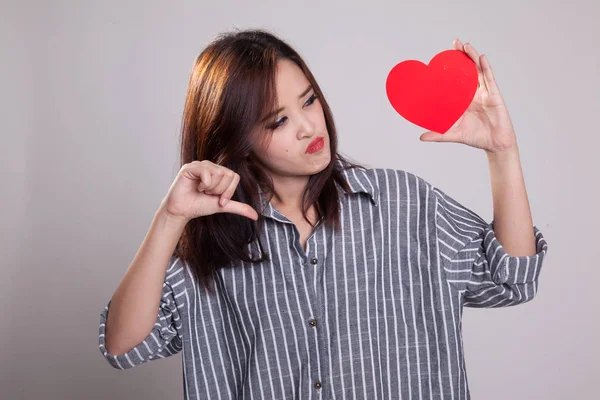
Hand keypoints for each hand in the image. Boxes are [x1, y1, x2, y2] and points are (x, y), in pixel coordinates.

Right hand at [160, 160, 258, 222]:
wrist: (182, 211)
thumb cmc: (199, 206)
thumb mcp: (223, 206)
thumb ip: (239, 207)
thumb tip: (256, 216)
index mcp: (219, 172)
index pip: (234, 176)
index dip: (229, 191)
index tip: (220, 200)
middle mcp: (210, 166)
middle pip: (227, 174)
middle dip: (219, 190)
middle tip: (208, 194)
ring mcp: (200, 165)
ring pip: (218, 173)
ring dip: (211, 188)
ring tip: (202, 190)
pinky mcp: (190, 167)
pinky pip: (206, 172)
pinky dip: (204, 184)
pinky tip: (196, 187)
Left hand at [419, 38, 517, 153]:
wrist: (494, 144)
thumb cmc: (476, 137)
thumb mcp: (453, 134)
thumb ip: (438, 135)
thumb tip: (420, 137)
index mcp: (464, 100)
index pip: (456, 80)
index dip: (451, 68)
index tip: (441, 58)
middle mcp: (474, 93)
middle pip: (468, 70)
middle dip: (461, 56)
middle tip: (454, 43)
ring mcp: (484, 93)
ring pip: (478, 71)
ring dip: (472, 57)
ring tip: (465, 45)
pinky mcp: (494, 95)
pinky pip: (489, 79)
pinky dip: (485, 67)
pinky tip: (481, 57)